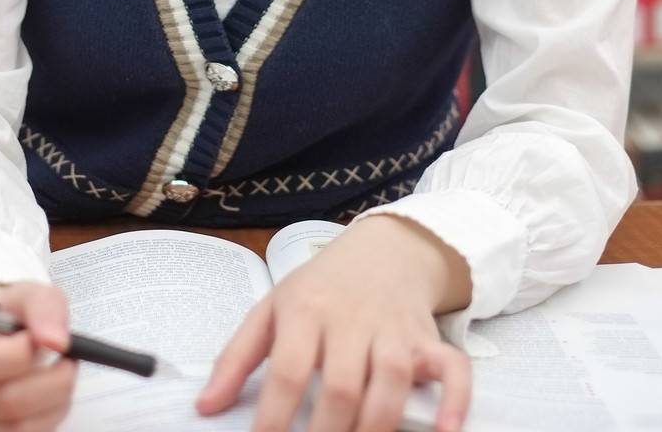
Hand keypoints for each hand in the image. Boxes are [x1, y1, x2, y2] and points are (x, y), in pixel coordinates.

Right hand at [0, 279, 76, 429]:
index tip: (43, 341)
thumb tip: (56, 341)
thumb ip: (42, 306)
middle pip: (0, 405)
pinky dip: (39, 427)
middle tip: (67, 365)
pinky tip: (41, 406)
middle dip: (51, 385)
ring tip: (56, 384)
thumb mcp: (21, 293)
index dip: (19, 355)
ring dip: (51, 410)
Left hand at [195, 217, 472, 431]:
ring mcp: (393, 328)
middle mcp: (350, 318)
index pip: (288, 369)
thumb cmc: (321, 287)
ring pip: (391, 379)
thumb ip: (237, 357)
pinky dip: (455, 401)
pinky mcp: (428, 339)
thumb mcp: (272, 307)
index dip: (274, 418)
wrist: (384, 248)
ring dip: (377, 426)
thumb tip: (206, 407)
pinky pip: (453, 368)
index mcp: (305, 309)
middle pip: (342, 385)